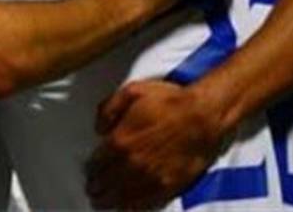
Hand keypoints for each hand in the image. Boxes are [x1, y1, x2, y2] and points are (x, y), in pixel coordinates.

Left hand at [86, 80, 226, 209]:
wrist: (203, 116)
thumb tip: (97, 129)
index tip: (89, 171)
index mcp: (120, 141)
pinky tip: (125, 207)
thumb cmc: (169, 101)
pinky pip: (145, 203)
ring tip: (101, 202)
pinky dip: (131, 207)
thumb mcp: (131, 92)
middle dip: (96, 187)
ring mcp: (150, 178)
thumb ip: (108, 109)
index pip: (97, 162)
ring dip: (109, 200)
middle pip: (106, 182)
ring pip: (122, 196)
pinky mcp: (168, 187)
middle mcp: (132, 163)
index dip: (91, 168)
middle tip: (92, 189)